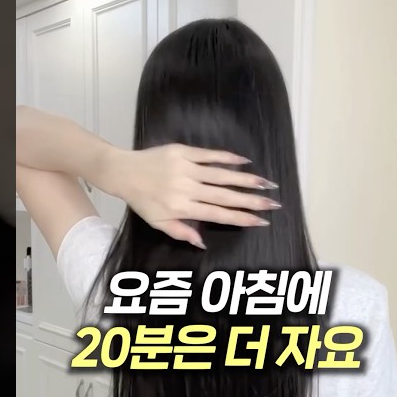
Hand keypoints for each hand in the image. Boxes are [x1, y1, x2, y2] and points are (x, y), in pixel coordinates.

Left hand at [98, 144, 280, 248]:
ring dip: (246, 179)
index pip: (218, 215)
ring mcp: (186, 169)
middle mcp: (186, 190)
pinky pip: (209, 155)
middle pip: (225, 196)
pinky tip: (245, 161)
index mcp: (182, 209)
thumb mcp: (158, 223)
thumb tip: (203, 243)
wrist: (123, 172)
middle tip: (273, 203)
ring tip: (266, 183)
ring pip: (221, 175)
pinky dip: (228, 157)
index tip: (261, 221)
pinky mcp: (182, 152)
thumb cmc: (141, 200)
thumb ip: (182, 232)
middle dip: (252, 201)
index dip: (241, 218)